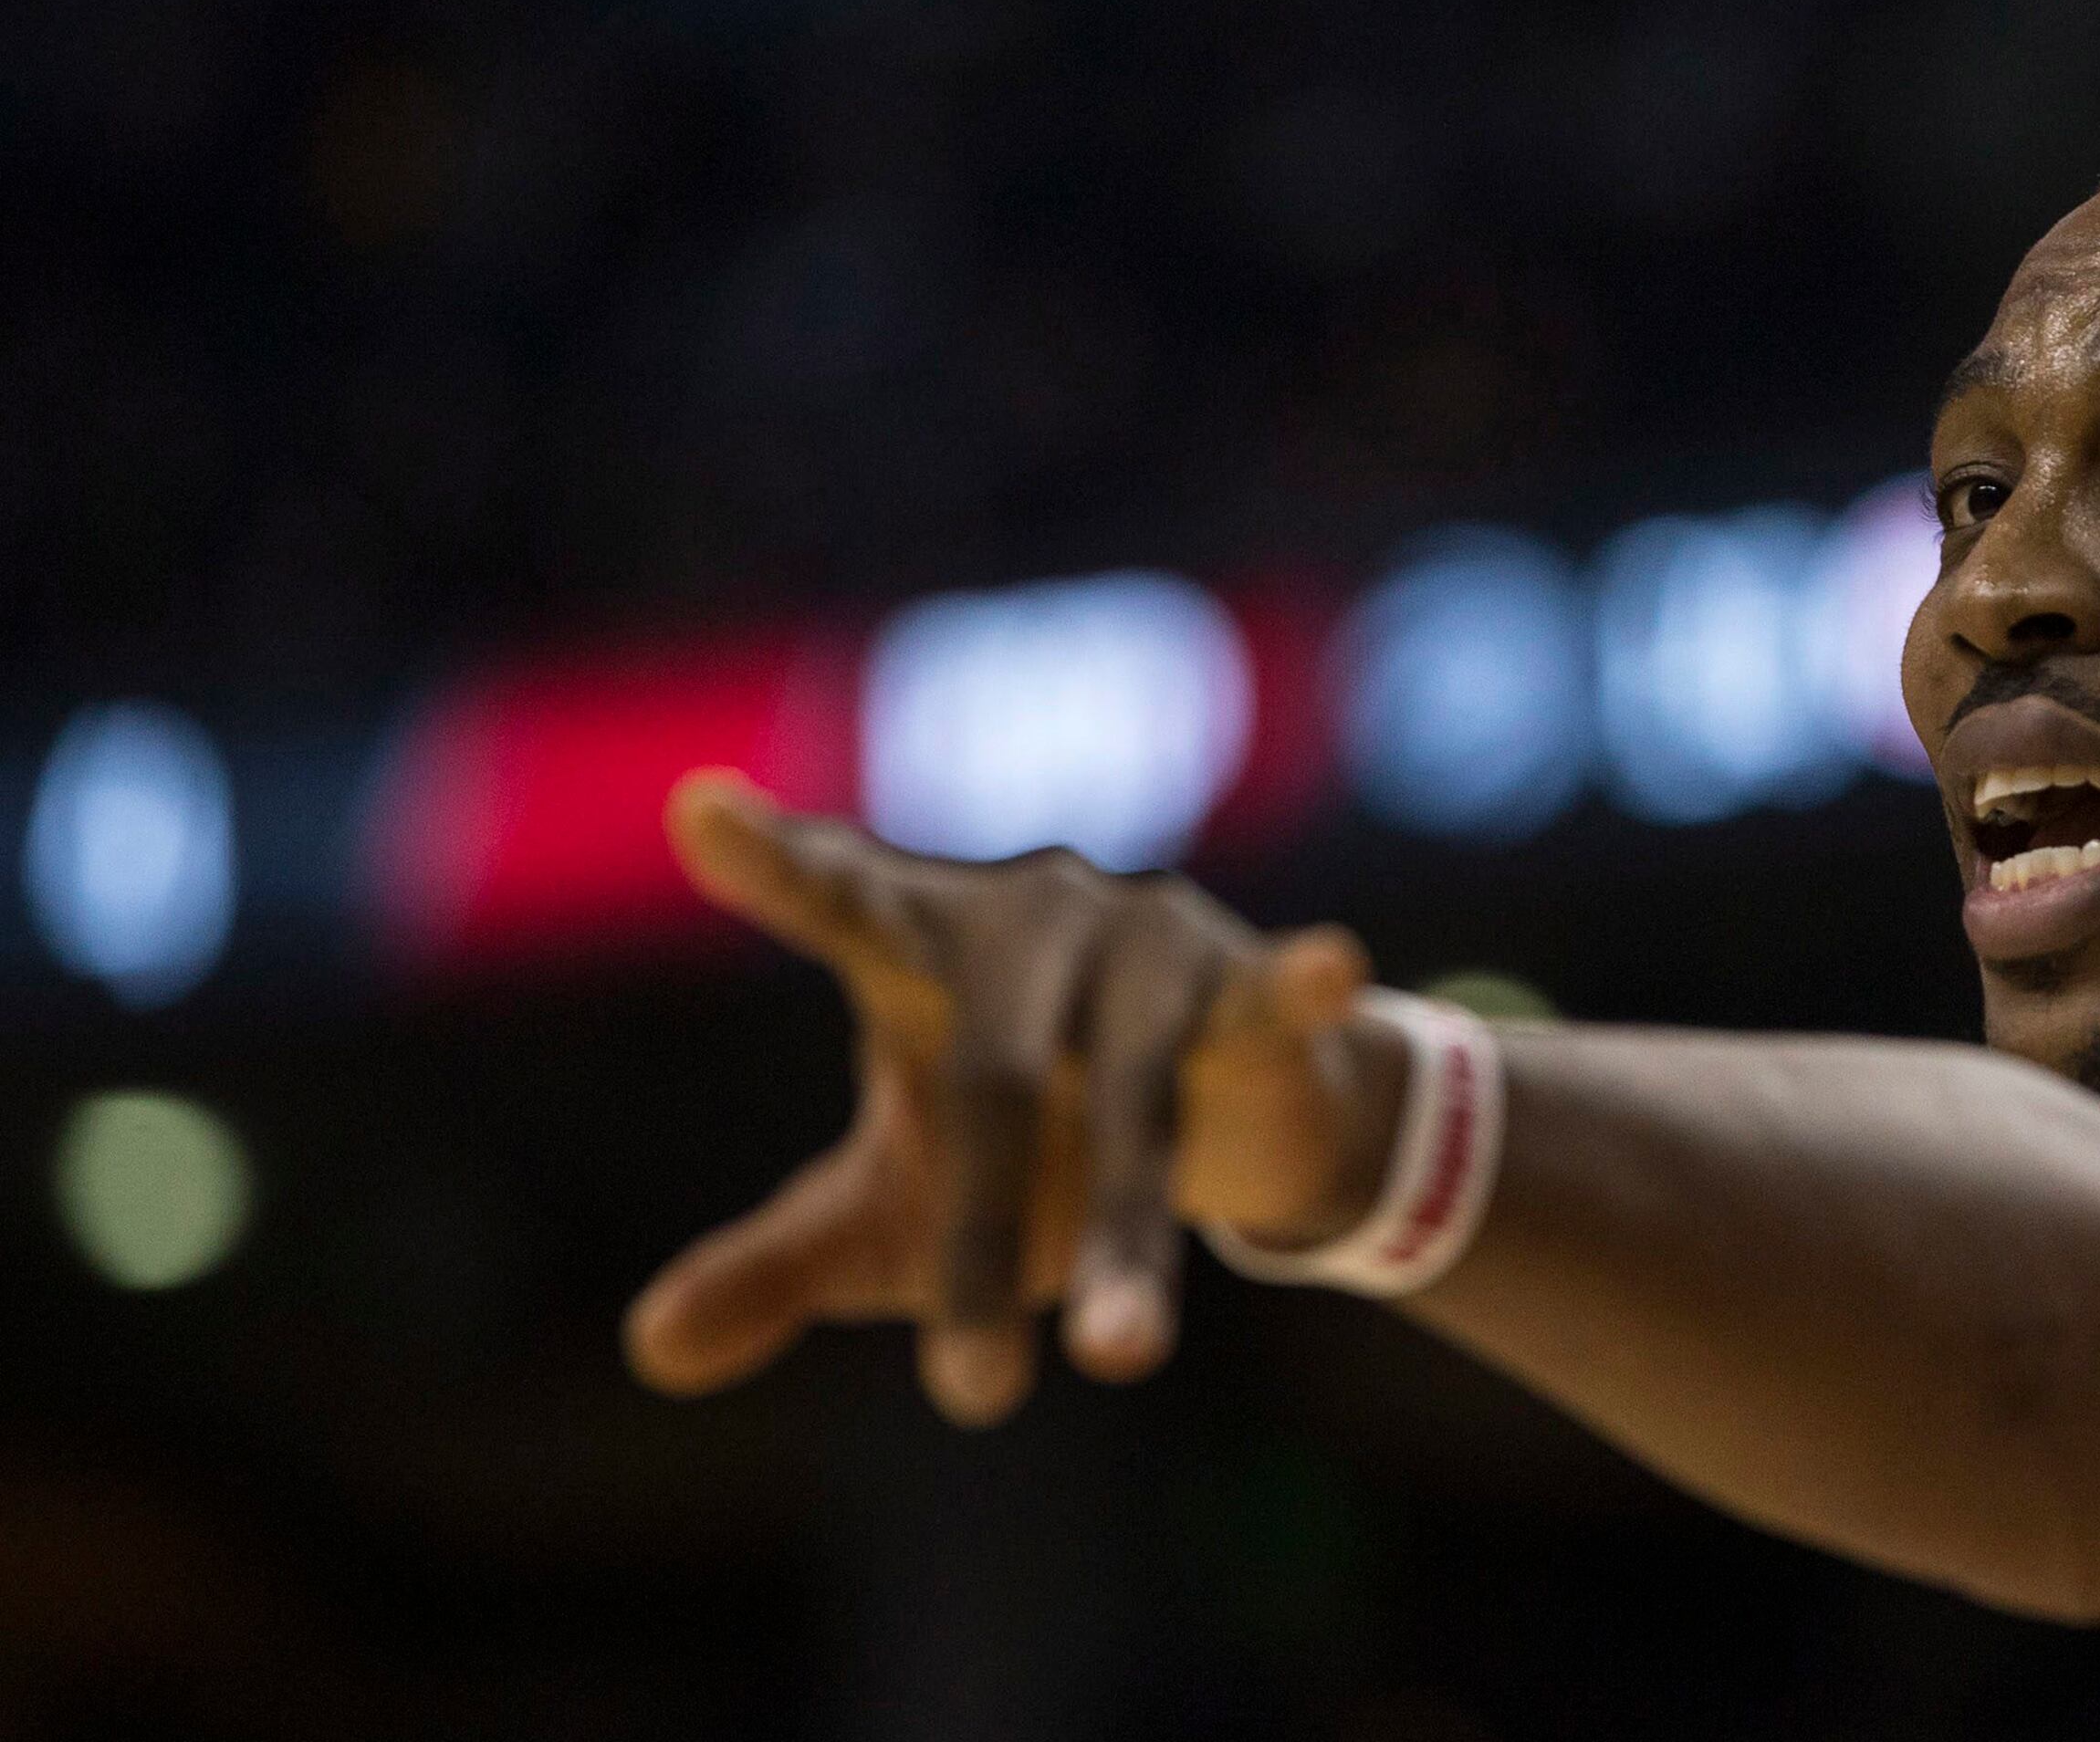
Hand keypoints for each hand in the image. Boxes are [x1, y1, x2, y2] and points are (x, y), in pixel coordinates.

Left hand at [621, 770, 1400, 1425]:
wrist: (1216, 1126)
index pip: (837, 907)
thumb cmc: (1022, 1154)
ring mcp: (1138, 945)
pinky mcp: (1244, 984)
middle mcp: (1024, 924)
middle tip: (969, 1400)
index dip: (777, 864)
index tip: (701, 813)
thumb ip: (778, 1264)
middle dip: (983, 1247)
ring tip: (1116, 1359)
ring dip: (1128, 1238)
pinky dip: (1300, 986)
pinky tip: (1335, 968)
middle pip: (991, 1085)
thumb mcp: (895, 1213)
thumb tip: (650, 1352)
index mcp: (917, 952)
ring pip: (1128, 1106)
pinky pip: (1271, 998)